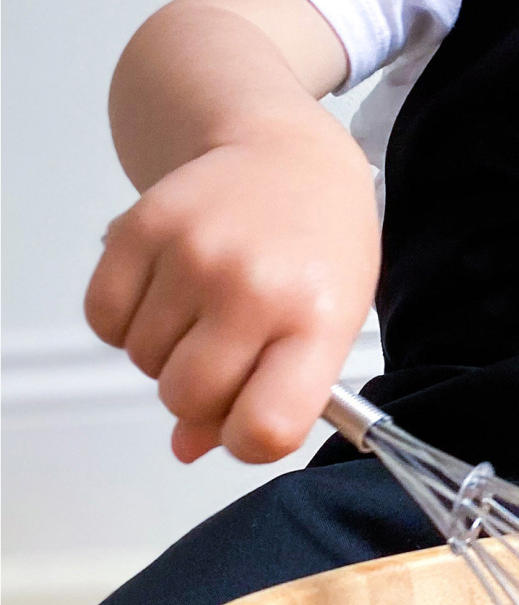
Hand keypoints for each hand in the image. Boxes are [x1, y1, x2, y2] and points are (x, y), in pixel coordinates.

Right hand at [85, 120, 378, 462]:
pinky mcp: (142, 228)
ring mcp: (194, 254)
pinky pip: (105, 319)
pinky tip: (170, 289)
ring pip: (144, 362)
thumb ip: (271, 393)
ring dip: (167, 350)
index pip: (266, 427)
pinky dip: (127, 320)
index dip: (246, 439)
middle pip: (189, 400)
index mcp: (317, 318)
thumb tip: (187, 446)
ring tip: (209, 305)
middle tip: (231, 349)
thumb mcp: (327, 323)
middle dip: (202, 393)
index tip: (250, 419)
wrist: (290, 158)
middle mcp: (254, 286)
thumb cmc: (319, 247)